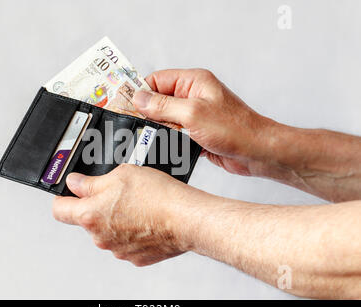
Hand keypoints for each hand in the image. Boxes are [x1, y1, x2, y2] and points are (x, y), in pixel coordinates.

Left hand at [52, 164, 201, 265]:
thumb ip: (91, 182)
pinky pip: (126, 242)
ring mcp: (117, 250)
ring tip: (137, 205)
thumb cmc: (157, 196)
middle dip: (97, 206)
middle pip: (87, 220)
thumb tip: (75, 183)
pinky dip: (132, 232)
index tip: (68, 193)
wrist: (186, 219)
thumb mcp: (120, 175)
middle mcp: (100, 237)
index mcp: (90, 215)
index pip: (59, 210)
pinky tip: (146, 219)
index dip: (62, 198)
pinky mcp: (135, 257)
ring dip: (116, 220)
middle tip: (117, 192)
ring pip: (108, 231)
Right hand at [133, 68, 275, 176]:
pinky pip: (174, 133)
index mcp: (193, 82)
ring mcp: (195, 115)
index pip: (157, 80)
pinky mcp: (196, 133)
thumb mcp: (193, 113)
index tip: (124, 103)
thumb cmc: (235, 129)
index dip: (140, 91)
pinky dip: (167, 140)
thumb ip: (163, 105)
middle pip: (159, 100)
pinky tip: (163, 146)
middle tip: (132, 124)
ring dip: (157, 128)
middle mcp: (193, 96)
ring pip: (165, 119)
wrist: (257, 152)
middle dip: (146, 112)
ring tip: (148, 137)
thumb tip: (139, 98)